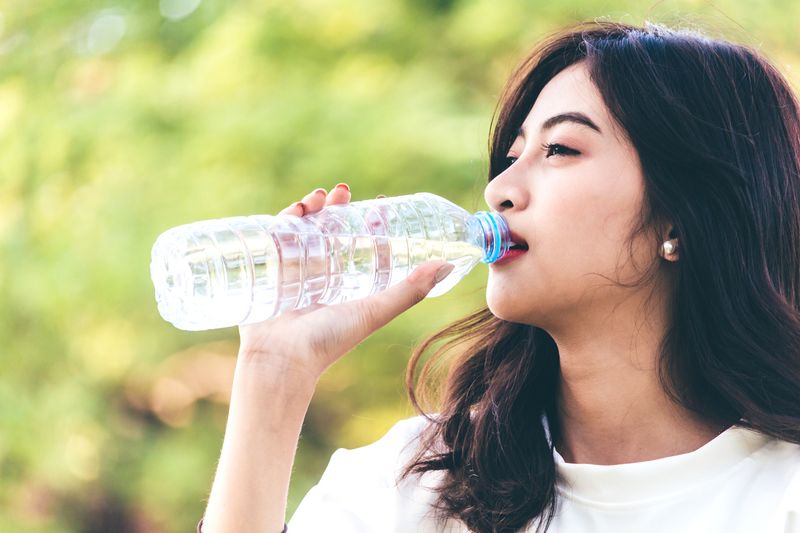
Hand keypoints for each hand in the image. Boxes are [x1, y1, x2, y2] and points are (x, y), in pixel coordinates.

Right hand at [237, 184, 453, 382]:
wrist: (280, 359)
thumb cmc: (329, 339)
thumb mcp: (375, 310)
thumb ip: (410, 290)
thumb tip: (447, 264)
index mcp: (350, 286)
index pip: (365, 246)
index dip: (372, 224)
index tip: (380, 203)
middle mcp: (324, 277)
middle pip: (332, 232)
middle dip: (338, 208)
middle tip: (343, 191)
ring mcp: (296, 273)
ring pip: (305, 231)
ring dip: (313, 209)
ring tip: (321, 196)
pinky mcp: (272, 271)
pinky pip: (277, 238)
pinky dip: (285, 218)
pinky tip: (297, 208)